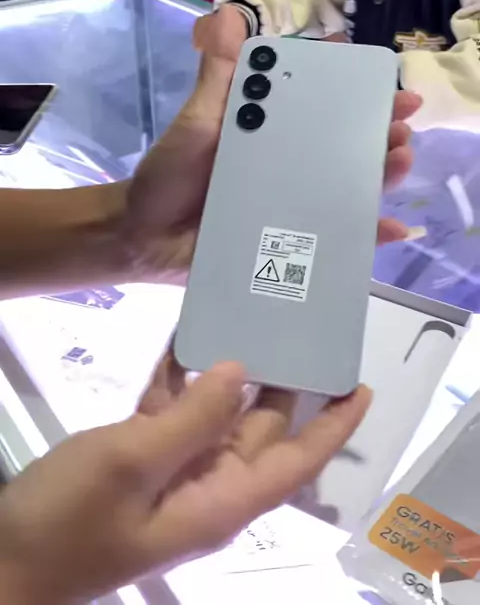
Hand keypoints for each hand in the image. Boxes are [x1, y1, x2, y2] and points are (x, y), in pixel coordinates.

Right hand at [0, 358, 370, 604]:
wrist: (5, 560)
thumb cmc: (73, 518)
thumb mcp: (134, 463)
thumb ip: (194, 418)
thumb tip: (242, 372)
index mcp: (221, 498)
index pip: (297, 461)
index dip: (333, 426)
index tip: (360, 384)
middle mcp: (206, 483)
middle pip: (259, 428)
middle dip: (280, 381)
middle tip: (296, 324)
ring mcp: (170, 471)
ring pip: (214, 414)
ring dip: (224, 370)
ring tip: (241, 315)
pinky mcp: (136, 459)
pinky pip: (170, 412)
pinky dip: (177, 378)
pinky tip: (180, 338)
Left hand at [190, 9, 420, 248]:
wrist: (142, 236)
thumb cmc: (168, 175)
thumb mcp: (196, 123)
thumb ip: (217, 77)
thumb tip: (227, 15)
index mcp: (272, 134)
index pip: (323, 110)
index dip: (358, 96)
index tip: (386, 82)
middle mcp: (289, 167)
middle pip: (347, 148)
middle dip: (381, 134)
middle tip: (402, 126)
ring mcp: (292, 205)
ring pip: (349, 189)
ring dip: (382, 175)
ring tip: (400, 160)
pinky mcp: (289, 243)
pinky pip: (332, 239)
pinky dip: (365, 236)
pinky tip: (391, 230)